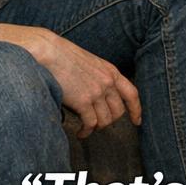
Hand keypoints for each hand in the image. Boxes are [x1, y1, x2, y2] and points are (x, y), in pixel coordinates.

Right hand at [0, 23, 140, 138]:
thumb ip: (97, 78)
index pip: (131, 93)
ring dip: (96, 128)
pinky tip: (80, 133)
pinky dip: (86, 132)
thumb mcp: (89, 63)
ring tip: (86, 128)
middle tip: (97, 123)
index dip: (136, 109)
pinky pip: (91, 124)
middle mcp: (108, 82)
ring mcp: (97, 92)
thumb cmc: (63, 56)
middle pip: (118, 111)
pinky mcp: (84, 101)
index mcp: (111, 71)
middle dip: (109, 120)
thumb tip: (96, 96)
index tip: (137, 121)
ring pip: (105, 121)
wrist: (48, 52)